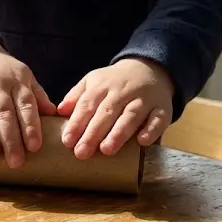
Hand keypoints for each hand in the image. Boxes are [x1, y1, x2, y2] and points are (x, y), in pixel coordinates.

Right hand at [0, 31, 55, 167]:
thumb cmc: (0, 70)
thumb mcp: (22, 75)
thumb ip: (36, 95)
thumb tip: (55, 115)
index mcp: (16, 81)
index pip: (26, 105)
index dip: (30, 126)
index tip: (35, 147)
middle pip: (4, 114)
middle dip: (11, 139)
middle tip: (16, 162)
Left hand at [57, 57, 174, 158]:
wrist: (150, 68)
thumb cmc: (115, 82)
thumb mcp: (93, 82)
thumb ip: (76, 96)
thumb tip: (58, 112)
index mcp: (102, 85)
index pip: (87, 104)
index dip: (76, 123)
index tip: (67, 141)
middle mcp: (123, 91)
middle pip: (107, 112)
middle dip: (93, 133)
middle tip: (81, 153)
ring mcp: (144, 99)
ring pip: (131, 115)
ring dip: (119, 133)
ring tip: (106, 150)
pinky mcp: (162, 108)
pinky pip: (158, 119)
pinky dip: (151, 130)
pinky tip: (142, 142)